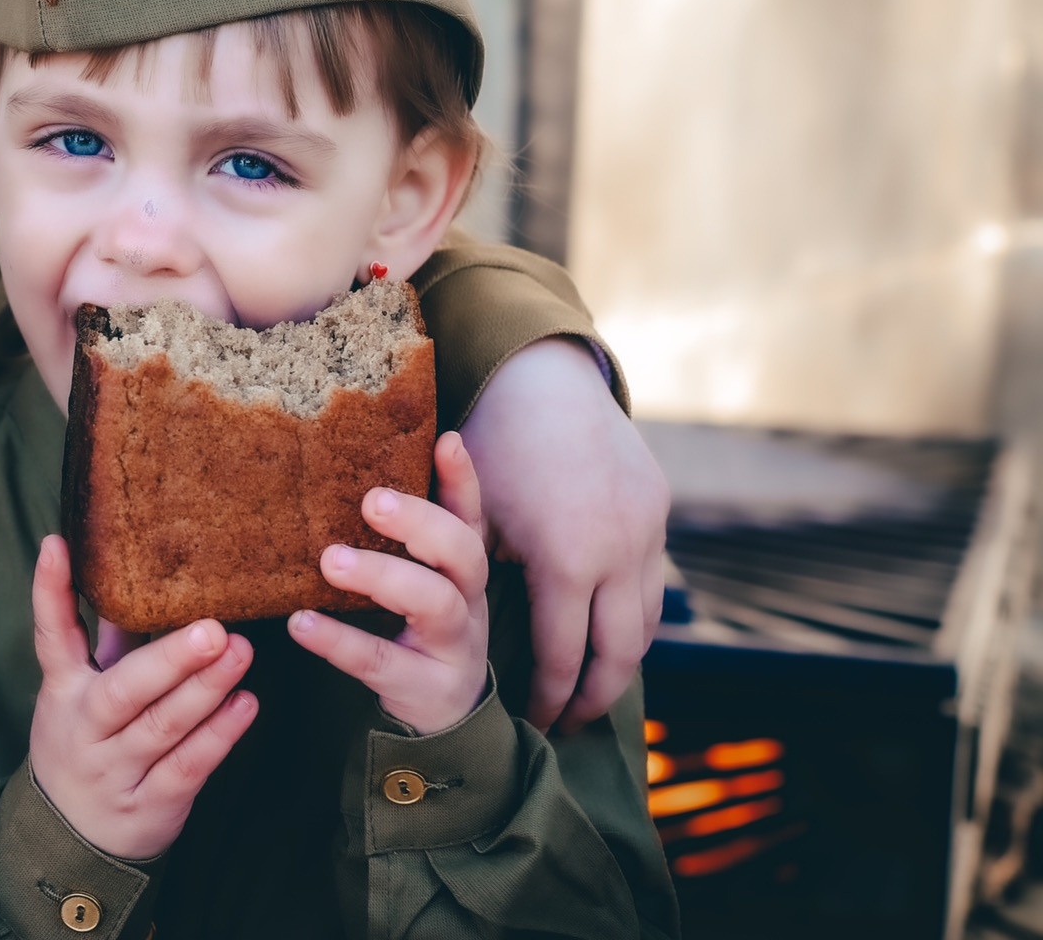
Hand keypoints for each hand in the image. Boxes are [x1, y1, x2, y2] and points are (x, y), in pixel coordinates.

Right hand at [26, 535, 257, 860]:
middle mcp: (85, 728)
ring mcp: (116, 768)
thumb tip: (134, 570)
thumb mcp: (83, 690)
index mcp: (64, 690)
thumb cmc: (88, 742)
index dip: (50, 591)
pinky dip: (219, 736)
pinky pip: (188, 766)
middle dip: (170, 659)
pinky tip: (246, 704)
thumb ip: (109, 638)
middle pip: (124, 690)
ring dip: (206, 690)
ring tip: (241, 653)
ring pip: (163, 727)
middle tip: (213, 627)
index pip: (51, 635)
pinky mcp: (152, 802)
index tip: (56, 546)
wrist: (73, 836)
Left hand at [288, 432, 489, 735]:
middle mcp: (468, 600)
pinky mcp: (423, 686)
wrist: (447, 715)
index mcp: (463, 567)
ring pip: (434, 603)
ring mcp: (453, 645)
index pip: (469, 514)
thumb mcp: (425, 577)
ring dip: (382, 576)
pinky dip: (339, 641)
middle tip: (372, 500)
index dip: (462, 479)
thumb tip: (368, 464)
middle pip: (463, 553)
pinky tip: (301, 622)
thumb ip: (406, 531)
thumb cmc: (423, 627)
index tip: (445, 440)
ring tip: (331, 560)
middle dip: (422, 523)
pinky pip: (381, 660)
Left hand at [460, 337, 667, 729]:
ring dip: (621, 659)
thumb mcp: (472, 514)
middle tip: (570, 725)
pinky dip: (633, 613)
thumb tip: (438, 633)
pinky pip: (652, 579)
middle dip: (595, 695)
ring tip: (592, 690)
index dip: (549, 695)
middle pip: (619, 652)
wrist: (543, 372)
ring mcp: (646, 530)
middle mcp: (617, 551)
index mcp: (564, 559)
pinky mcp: (658, 508)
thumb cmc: (490, 443)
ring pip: (646, 620)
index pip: (563, 653)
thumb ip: (468, 575)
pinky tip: (607, 629)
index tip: (533, 723)